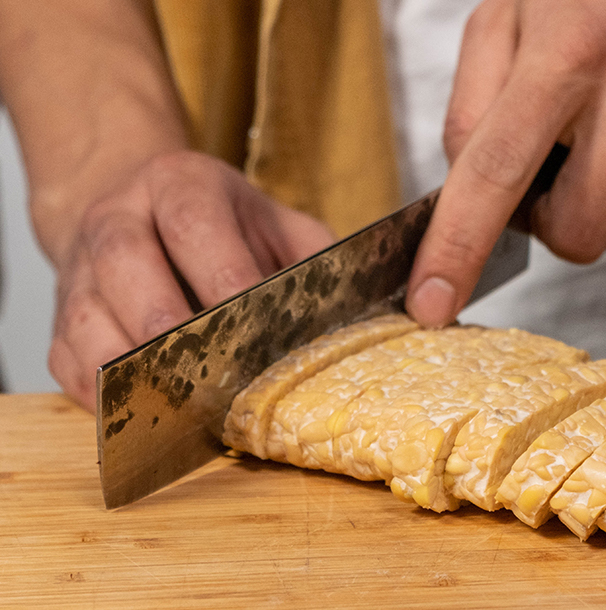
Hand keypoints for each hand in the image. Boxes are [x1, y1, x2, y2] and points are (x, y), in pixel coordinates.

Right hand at [49, 151, 335, 410]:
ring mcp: (81, 269)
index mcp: (179, 183)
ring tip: (175, 404)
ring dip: (131, 368)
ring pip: (87, 319)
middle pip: (126, 264)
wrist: (141, 211)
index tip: (252, 325)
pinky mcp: (62, 318)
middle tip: (209, 373)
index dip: (221, 274)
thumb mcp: (277, 225)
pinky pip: (68, 362)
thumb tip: (349, 317)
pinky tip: (142, 414)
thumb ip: (312, 260)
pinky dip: (103, 396)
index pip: (192, 221)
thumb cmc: (224, 227)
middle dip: (168, 323)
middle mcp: (118, 218)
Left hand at [406, 0, 605, 326]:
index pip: (496, 176)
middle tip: (548, 168)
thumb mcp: (512, 6)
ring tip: (602, 127)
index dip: (457, 249)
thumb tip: (463, 179)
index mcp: (568, 55)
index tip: (432, 304)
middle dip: (547, 223)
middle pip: (572, 235)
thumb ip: (473, 96)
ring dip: (593, 197)